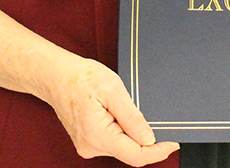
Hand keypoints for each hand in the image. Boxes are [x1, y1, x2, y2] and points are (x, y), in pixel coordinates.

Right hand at [44, 52, 178, 165]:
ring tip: (117, 103)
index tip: (173, 143)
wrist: (57, 75)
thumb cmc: (82, 77)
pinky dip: (119, 129)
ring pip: (120, 145)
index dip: (157, 151)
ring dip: (128, 129)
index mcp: (98, 135)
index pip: (136, 155)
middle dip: (142, 135)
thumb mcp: (112, 89)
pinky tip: (111, 109)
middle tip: (139, 107)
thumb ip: (132, 117)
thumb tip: (149, 139)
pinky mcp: (87, 141)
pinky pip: (111, 140)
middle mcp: (91, 147)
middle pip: (129, 151)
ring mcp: (88, 146)